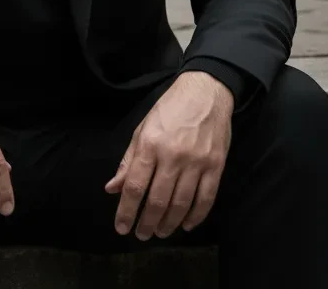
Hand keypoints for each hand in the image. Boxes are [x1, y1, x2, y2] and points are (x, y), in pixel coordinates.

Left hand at [104, 70, 232, 240]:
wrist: (205, 91)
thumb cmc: (170, 109)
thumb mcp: (143, 128)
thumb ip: (128, 160)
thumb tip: (112, 188)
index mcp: (150, 144)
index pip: (134, 185)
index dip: (126, 210)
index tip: (122, 227)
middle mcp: (172, 155)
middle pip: (157, 199)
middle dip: (147, 222)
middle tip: (142, 235)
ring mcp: (196, 162)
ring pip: (181, 204)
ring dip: (169, 223)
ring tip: (161, 232)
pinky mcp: (216, 166)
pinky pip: (206, 199)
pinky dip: (196, 216)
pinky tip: (186, 224)